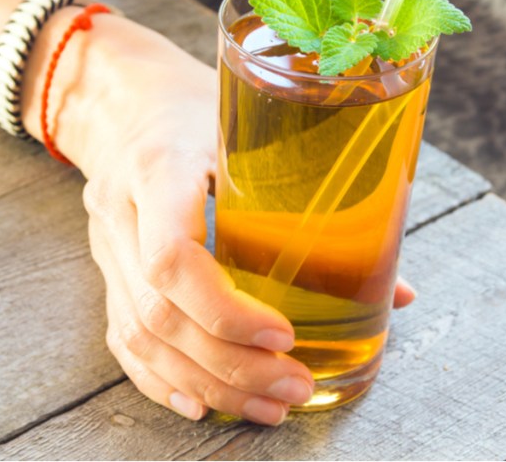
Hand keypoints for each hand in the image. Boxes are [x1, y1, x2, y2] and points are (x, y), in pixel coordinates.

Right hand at [21, 10, 415, 424]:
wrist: (123, 97)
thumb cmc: (200, 105)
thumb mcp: (256, 131)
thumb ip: (319, 201)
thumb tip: (399, 289)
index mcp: (159, 165)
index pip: (172, 255)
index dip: (226, 308)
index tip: (284, 333)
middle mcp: (121, 210)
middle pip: (158, 310)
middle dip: (230, 363)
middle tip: (293, 387)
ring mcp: (106, 243)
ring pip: (140, 334)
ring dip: (207, 381)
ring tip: (267, 407)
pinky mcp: (106, 268)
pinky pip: (123, 336)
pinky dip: (163, 378)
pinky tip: (203, 403)